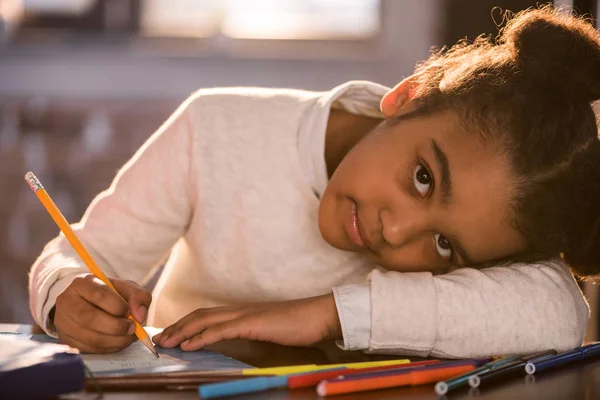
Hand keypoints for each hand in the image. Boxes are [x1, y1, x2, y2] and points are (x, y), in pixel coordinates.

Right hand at [53, 274, 151, 352]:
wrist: (89, 305)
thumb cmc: (110, 295)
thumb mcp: (127, 289)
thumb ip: (139, 296)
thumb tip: (140, 316)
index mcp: (81, 283)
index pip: (100, 294)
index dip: (119, 306)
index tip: (130, 311)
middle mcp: (66, 301)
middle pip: (91, 318)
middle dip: (117, 326)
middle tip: (132, 328)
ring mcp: (63, 323)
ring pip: (90, 337)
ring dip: (115, 340)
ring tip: (128, 336)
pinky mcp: (66, 340)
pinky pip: (89, 349)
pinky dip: (108, 348)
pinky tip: (118, 342)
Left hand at [153, 294, 341, 350]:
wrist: (319, 315)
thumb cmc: (299, 324)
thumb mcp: (269, 328)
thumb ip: (252, 331)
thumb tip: (238, 338)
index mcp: (242, 311)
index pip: (207, 315)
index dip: (186, 323)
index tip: (171, 334)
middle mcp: (239, 309)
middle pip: (200, 315)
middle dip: (176, 326)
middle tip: (158, 339)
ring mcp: (245, 315)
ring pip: (205, 320)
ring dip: (182, 332)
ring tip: (165, 342)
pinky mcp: (252, 323)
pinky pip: (220, 331)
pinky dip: (201, 337)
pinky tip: (188, 345)